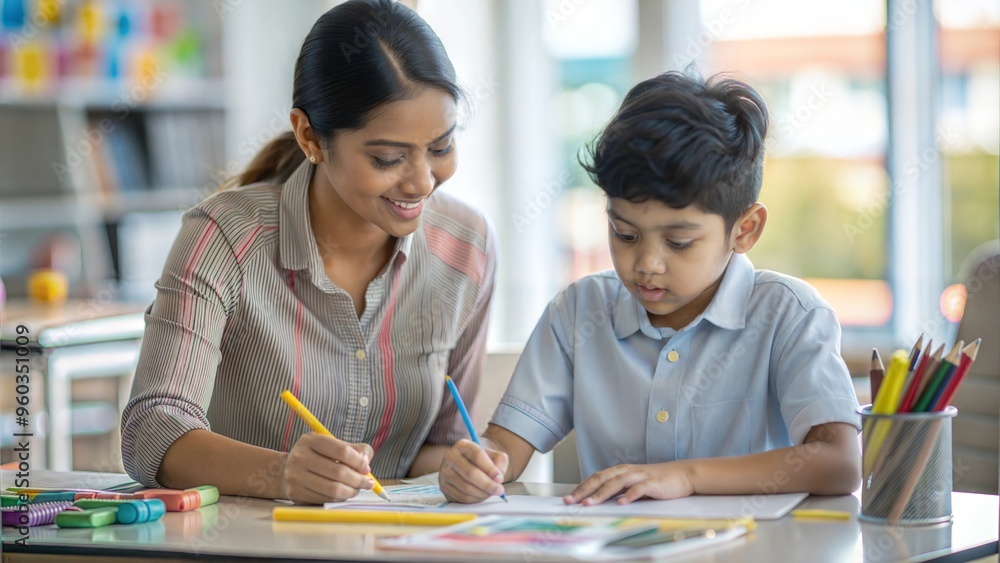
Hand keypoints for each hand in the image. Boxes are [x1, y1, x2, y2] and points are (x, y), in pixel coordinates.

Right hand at [281, 433, 374, 503]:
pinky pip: (325, 499)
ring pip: (333, 489)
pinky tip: (344, 493)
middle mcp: (300, 457)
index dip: (359, 461)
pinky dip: (339, 498)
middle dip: (358, 479)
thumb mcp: (332, 445)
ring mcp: (295, 476)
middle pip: (338, 472)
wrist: (286, 470)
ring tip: (357, 489)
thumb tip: (366, 463)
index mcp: (311, 440)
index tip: (367, 468)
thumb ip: (354, 449)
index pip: (342, 451)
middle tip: (367, 483)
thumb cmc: (317, 456)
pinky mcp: (295, 493)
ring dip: (351, 491)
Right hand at [439, 438, 508, 502]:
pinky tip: (481, 495)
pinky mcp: (444, 486)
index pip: (477, 455)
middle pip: (470, 473)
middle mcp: (450, 456)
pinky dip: (475, 500)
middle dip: (487, 484)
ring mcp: (444, 472)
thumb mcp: (494, 455)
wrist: (468, 465)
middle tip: (499, 490)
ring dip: (483, 494)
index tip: (499, 478)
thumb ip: (500, 462)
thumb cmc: (483, 461)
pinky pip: (462, 497)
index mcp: (463, 445)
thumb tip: (497, 478)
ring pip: (466, 488)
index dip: (490, 468)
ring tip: (491, 492)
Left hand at [564, 461, 694, 505]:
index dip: (582, 486)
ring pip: (616, 482)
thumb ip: (619, 488)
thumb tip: (600, 499)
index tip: (569, 497)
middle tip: (572, 500)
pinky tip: (621, 503)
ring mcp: (640, 476)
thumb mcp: (634, 483)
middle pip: (602, 478)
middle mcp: (628, 471)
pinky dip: (629, 495)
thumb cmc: (658, 480)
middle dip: (585, 489)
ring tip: (590, 503)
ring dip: (602, 493)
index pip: (597, 477)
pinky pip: (638, 489)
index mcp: (621, 471)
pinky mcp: (653, 483)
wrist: (683, 474)